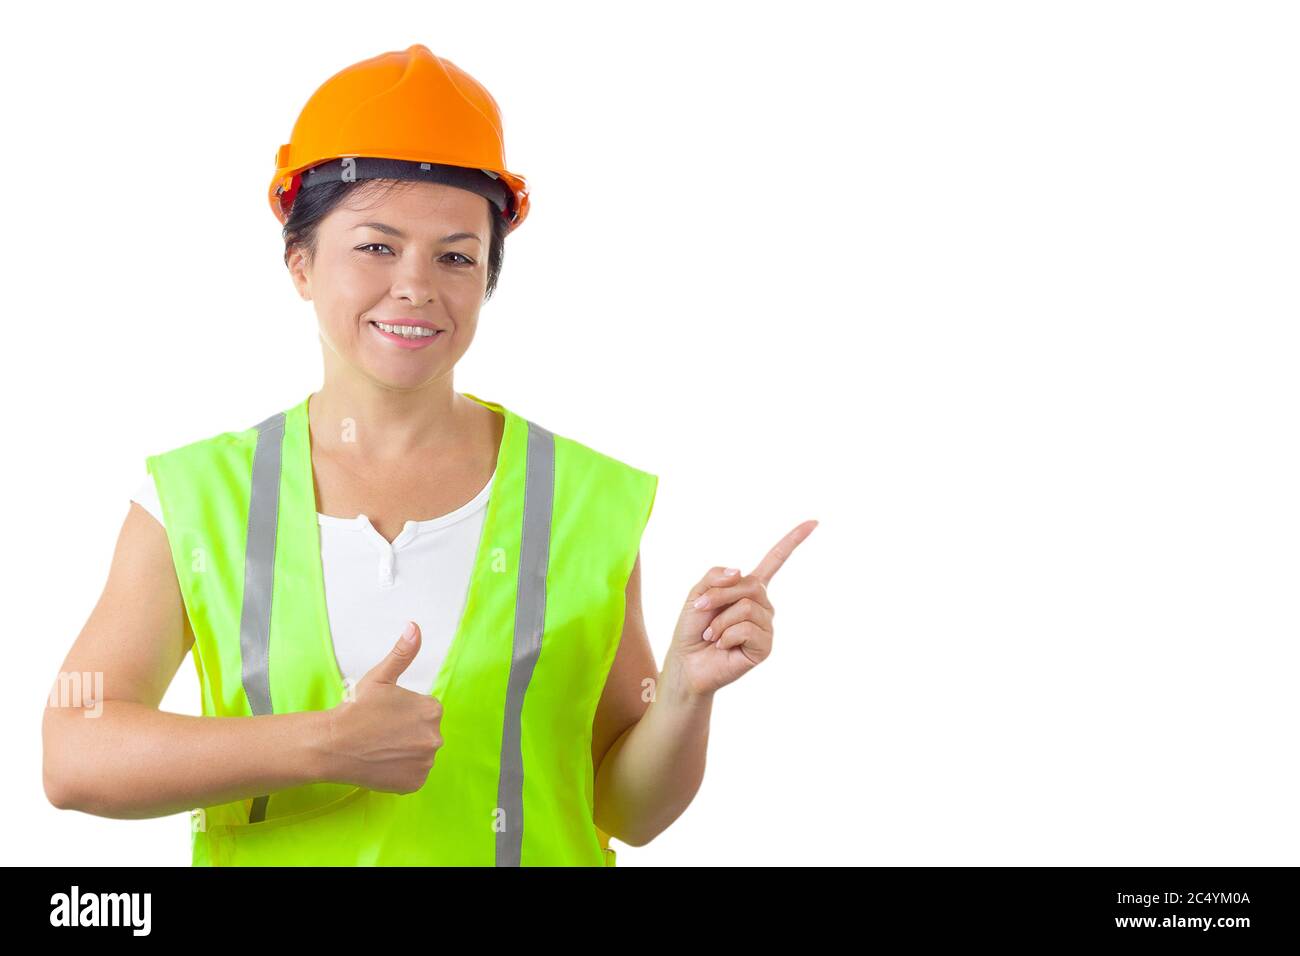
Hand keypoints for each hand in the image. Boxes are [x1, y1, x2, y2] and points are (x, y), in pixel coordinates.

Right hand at [322, 621, 443, 793]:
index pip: (426, 711)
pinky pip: (413, 774)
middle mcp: (435, 738)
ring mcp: (425, 763)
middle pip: (424, 733)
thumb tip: (414, 627)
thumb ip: (402, 652)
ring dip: (405, 751)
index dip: (405, 713)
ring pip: (419, 754)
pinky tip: (383, 763)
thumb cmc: (355, 709)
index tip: (386, 715)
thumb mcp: (380, 677)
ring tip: (380, 746)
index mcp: (432, 710)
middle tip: (381, 732)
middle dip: (407, 732)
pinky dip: (401, 771)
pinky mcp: (414, 783)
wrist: (333, 745)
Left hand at [664, 520, 817, 698]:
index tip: (814, 522)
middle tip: (702, 610)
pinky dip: (726, 635)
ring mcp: (766, 625)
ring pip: (746, 607)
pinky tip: (722, 646)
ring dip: (720, 621)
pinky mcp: (765, 646)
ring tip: (712, 635)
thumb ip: (716, 576)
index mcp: (749, 588)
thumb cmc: (692, 628)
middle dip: (719, 596)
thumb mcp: (698, 594)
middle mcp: (763, 605)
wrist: (686, 662)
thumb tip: (741, 572)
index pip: (775, 560)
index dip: (793, 541)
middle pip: (749, 585)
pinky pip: (747, 629)